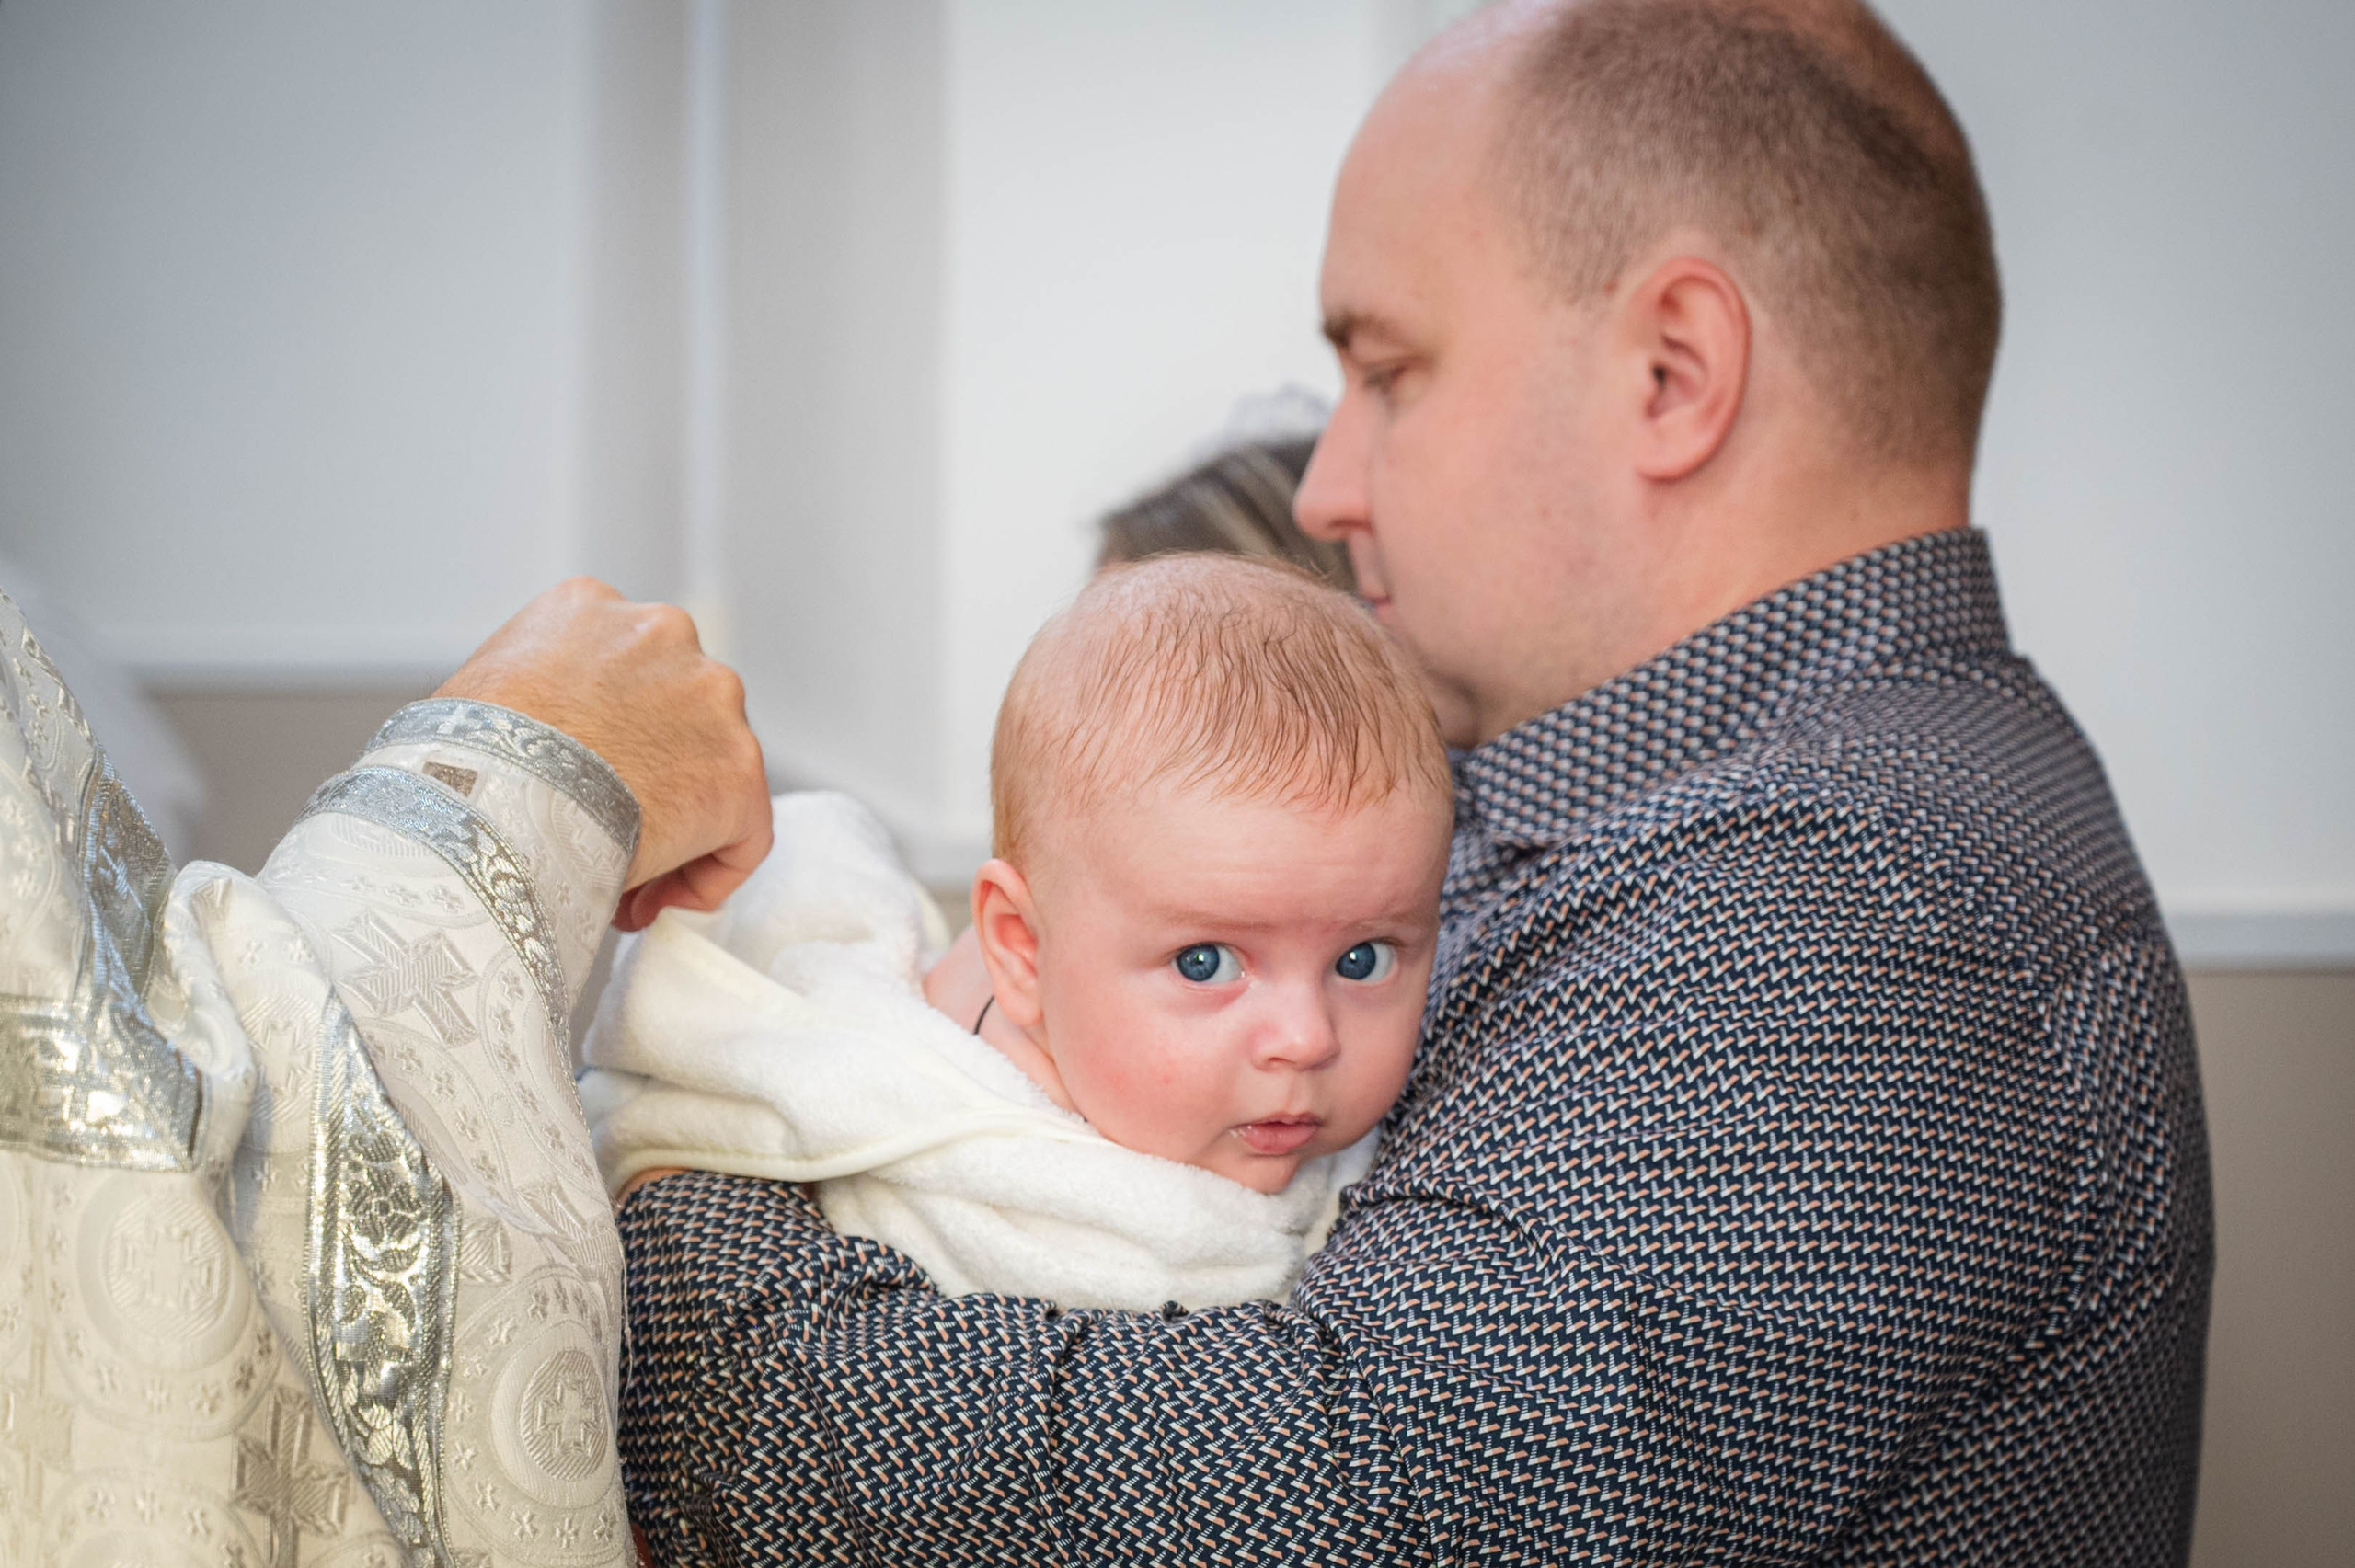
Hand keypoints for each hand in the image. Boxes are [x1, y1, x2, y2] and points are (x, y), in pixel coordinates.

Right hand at [434, 578, 771, 930]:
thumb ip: (527, 700)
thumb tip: (532, 756)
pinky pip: (743, 831)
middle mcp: (662, 634)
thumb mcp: (475, 693)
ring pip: (709, 770)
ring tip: (620, 883)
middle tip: (601, 842)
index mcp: (592, 609)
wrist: (490, 796)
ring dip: (675, 829)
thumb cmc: (457, 756)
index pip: (623, 673)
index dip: (608, 745)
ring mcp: (710, 695)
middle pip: (674, 717)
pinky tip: (656, 902)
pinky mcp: (737, 768)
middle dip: (644, 782)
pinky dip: (708, 872)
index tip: (581, 796)